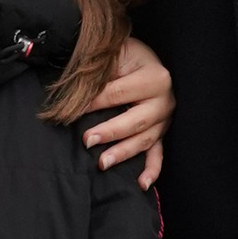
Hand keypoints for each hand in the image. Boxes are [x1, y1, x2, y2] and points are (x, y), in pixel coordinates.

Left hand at [84, 32, 173, 188]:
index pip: (119, 93)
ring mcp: (165, 119)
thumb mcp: (116, 54)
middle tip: (87, 140)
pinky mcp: (162, 132)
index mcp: (155, 77)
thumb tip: (76, 94)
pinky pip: (158, 154)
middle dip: (110, 132)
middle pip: (135, 121)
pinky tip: (142, 184)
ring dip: (123, 153)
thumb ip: (102, 72)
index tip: (72, 111)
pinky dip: (152, 170)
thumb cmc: (126, 56)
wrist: (144, 58)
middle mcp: (164, 100)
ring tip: (102, 163)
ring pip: (144, 140)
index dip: (94, 102)